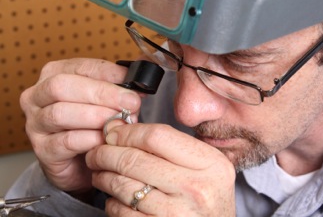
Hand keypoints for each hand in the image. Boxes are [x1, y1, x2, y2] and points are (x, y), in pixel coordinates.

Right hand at [20, 58, 140, 194]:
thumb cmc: (92, 126)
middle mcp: (38, 96)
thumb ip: (120, 88)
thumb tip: (142, 81)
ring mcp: (35, 123)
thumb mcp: (106, 101)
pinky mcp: (42, 149)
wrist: (80, 163)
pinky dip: (89, 139)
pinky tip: (106, 140)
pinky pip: (65, 141)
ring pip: (60, 113)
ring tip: (120, 122)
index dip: (109, 74)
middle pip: (62, 86)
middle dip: (101, 93)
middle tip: (130, 103)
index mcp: (55, 75)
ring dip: (96, 116)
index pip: (80, 67)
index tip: (133, 83)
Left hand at [86, 123, 235, 216]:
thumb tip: (119, 128)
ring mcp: (177, 214)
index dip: (127, 132)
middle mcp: (196, 188)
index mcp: (210, 164)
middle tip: (96, 154)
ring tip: (100, 174)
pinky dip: (112, 203)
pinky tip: (115, 199)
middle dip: (105, 154)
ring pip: (123, 186)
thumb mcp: (205, 168)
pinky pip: (122, 213)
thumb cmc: (207, 198)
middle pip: (135, 160)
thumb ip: (170, 146)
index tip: (113, 134)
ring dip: (103, 177)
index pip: (157, 136)